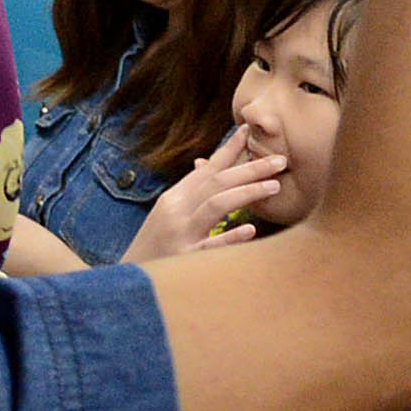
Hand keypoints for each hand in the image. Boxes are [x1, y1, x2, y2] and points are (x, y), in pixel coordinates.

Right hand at [129, 138, 289, 262]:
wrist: (129, 280)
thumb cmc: (154, 248)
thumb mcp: (167, 215)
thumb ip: (189, 192)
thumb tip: (205, 165)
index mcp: (174, 198)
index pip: (207, 169)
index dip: (228, 149)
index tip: (249, 130)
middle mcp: (176, 211)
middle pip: (216, 182)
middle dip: (250, 168)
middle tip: (280, 160)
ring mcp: (180, 234)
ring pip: (215, 205)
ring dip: (246, 192)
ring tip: (274, 186)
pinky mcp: (183, 259)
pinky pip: (209, 245)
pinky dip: (229, 236)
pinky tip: (250, 229)